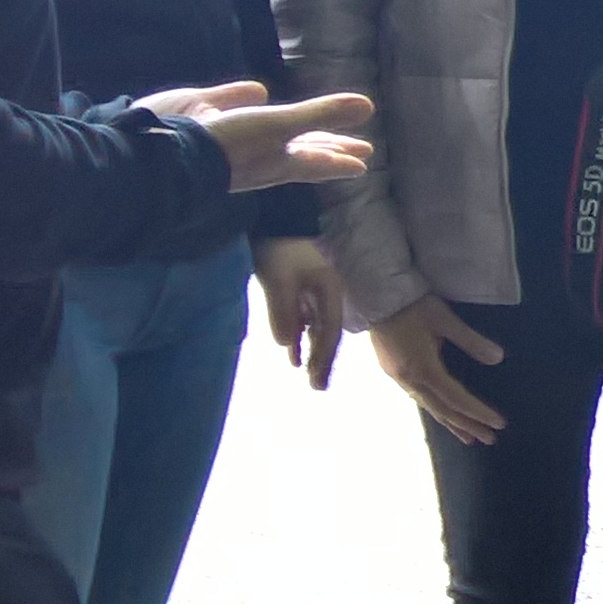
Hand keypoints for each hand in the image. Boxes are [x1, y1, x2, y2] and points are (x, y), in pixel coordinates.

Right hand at [141, 80, 379, 192]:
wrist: (158, 153)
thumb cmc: (225, 144)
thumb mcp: (277, 126)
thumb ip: (319, 114)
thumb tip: (368, 106)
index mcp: (278, 161)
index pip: (317, 161)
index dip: (339, 160)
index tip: (363, 163)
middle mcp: (256, 156)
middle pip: (299, 153)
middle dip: (326, 150)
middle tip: (356, 151)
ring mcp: (229, 141)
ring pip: (269, 136)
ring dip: (291, 132)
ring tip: (304, 129)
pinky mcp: (204, 122)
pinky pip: (234, 111)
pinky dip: (248, 104)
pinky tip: (256, 92)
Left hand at [250, 236, 349, 387]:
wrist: (273, 217)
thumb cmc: (279, 247)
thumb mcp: (278, 279)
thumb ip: (283, 311)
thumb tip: (286, 344)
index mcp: (329, 290)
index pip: (329, 331)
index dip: (324, 357)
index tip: (316, 380)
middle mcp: (325, 293)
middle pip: (326, 331)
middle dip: (322, 358)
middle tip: (317, 386)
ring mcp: (312, 290)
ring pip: (315, 326)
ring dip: (310, 349)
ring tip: (305, 371)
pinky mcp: (298, 286)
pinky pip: (302, 317)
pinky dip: (298, 334)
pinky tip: (291, 348)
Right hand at [361, 294, 510, 443]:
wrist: (375, 294)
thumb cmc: (413, 304)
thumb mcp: (445, 319)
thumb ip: (471, 341)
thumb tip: (498, 358)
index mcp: (423, 369)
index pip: (457, 399)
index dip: (479, 413)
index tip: (499, 425)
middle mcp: (409, 379)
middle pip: (443, 409)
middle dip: (467, 425)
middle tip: (490, 439)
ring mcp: (398, 377)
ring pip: (428, 406)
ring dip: (450, 421)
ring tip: (469, 436)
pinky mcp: (392, 370)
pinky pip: (417, 397)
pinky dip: (434, 408)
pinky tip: (441, 412)